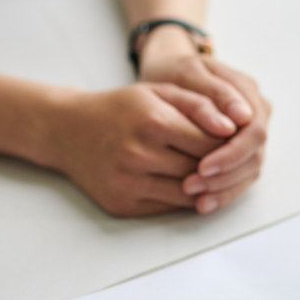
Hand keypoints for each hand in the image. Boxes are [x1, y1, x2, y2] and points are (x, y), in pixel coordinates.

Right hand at [43, 83, 228, 215]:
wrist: (67, 130)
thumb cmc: (120, 108)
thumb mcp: (159, 92)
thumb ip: (199, 105)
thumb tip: (232, 128)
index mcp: (151, 121)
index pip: (211, 143)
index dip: (227, 145)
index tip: (231, 142)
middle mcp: (138, 154)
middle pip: (201, 171)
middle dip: (217, 167)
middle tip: (222, 160)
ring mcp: (128, 183)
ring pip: (189, 194)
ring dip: (203, 187)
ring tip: (204, 172)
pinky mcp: (122, 204)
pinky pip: (168, 207)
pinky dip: (182, 198)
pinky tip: (182, 182)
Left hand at [138, 27, 270, 213]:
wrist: (170, 73)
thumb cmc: (175, 70)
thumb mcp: (189, 73)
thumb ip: (217, 93)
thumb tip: (242, 118)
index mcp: (249, 93)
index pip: (254, 131)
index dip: (232, 153)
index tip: (202, 166)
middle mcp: (257, 114)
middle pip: (255, 155)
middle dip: (226, 176)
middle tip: (193, 187)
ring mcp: (250, 135)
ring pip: (250, 171)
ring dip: (224, 189)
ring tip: (196, 200)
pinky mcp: (240, 151)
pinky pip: (240, 177)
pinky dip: (223, 193)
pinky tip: (203, 204)